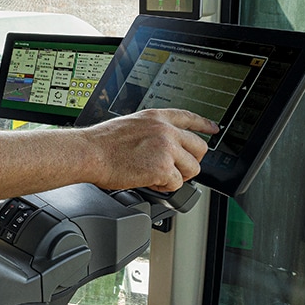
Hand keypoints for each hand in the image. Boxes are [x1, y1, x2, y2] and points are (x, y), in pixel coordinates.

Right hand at [83, 108, 215, 191]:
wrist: (90, 153)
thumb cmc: (102, 143)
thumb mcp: (131, 125)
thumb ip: (151, 131)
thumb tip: (162, 147)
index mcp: (156, 117)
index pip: (189, 117)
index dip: (204, 124)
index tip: (214, 129)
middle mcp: (165, 130)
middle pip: (199, 147)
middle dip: (191, 160)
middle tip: (178, 168)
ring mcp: (166, 148)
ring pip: (192, 168)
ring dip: (178, 176)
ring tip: (158, 176)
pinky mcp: (163, 167)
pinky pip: (176, 184)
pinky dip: (164, 187)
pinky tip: (148, 180)